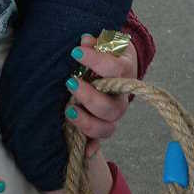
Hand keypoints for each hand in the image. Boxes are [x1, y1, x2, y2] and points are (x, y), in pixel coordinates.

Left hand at [64, 33, 137, 156]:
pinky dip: (92, 147)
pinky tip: (83, 151)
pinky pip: (99, 142)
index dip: (96, 61)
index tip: (76, 52)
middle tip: (70, 82)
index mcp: (125, 72)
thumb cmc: (108, 51)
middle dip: (90, 97)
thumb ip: (96, 43)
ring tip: (68, 110)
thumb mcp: (105, 42)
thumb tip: (85, 42)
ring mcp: (112, 115)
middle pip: (112, 107)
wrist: (116, 62)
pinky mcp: (102, 125)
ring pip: (106, 127)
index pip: (115, 69)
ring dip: (86, 122)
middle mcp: (121, 98)